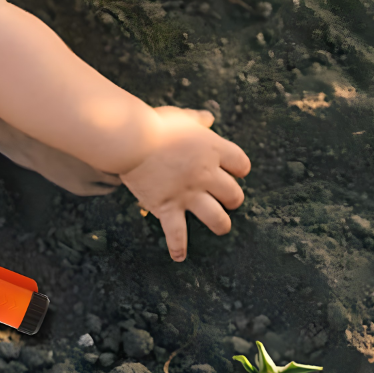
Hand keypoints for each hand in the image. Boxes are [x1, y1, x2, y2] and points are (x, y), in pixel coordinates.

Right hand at [119, 107, 249, 260]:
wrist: (132, 139)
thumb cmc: (154, 124)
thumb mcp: (180, 116)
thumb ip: (197, 120)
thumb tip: (208, 118)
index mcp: (212, 149)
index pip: (241, 164)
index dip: (240, 169)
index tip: (235, 171)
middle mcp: (205, 174)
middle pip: (234, 194)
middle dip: (232, 198)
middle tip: (225, 198)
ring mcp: (188, 193)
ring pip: (218, 219)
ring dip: (221, 224)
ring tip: (220, 224)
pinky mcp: (167, 207)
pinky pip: (177, 234)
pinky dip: (178, 247)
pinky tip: (179, 256)